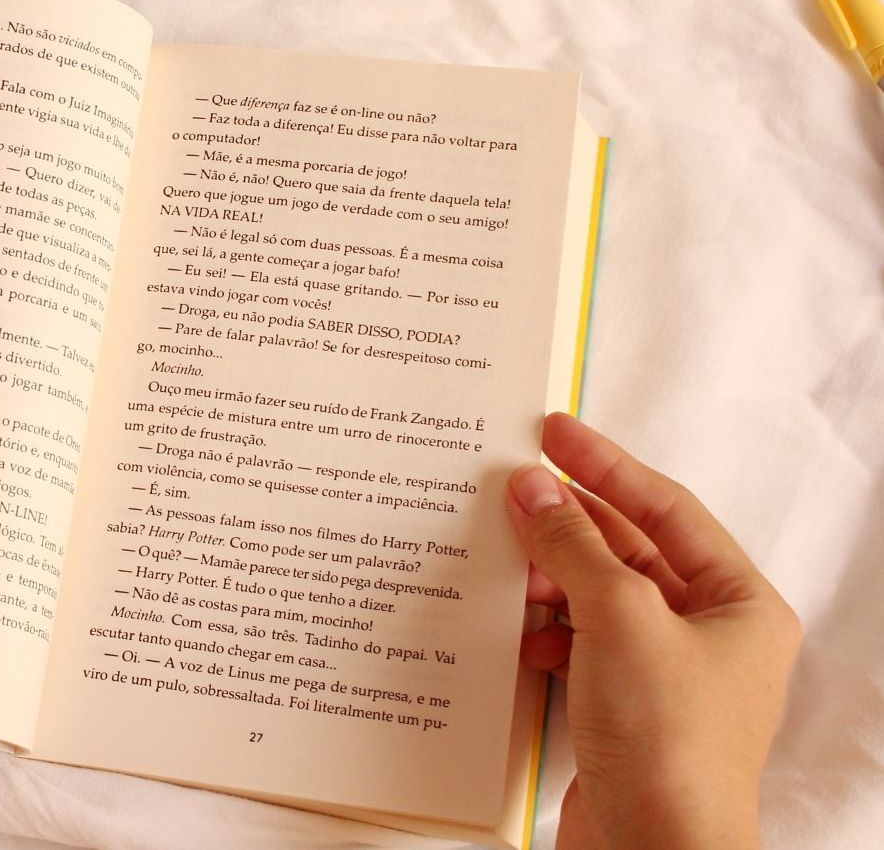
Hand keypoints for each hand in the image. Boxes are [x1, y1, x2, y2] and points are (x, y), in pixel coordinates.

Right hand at [506, 413, 799, 849]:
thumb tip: (532, 488)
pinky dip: (542, 633)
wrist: (654, 849)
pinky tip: (513, 631)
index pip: (665, 509)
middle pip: (628, 552)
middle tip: (507, 486)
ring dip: (548, 578)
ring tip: (500, 557)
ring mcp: (664, 676)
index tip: (552, 431)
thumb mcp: (620, 617)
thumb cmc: (668, 741)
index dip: (605, 466)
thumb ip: (574, 545)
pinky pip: (576, 646)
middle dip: (567, 522)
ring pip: (596, 599)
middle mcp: (709, 635)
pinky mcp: (623, 711)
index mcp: (739, 604)